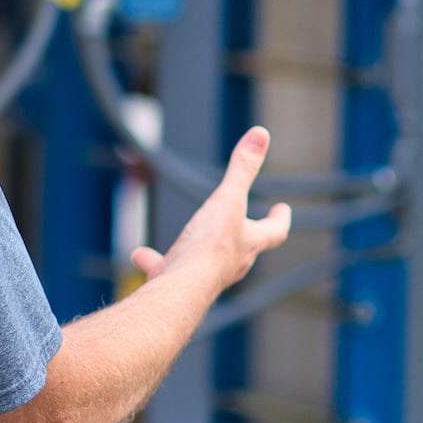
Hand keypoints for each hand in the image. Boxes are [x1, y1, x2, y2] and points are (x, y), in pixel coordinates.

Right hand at [140, 127, 290, 292]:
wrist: (180, 290)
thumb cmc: (209, 247)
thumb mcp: (227, 199)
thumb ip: (243, 167)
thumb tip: (261, 133)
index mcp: (248, 243)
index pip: (275, 232)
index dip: (279, 219)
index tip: (282, 208)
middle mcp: (231, 264)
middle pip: (245, 250)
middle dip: (246, 236)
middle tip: (247, 226)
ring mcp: (204, 277)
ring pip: (205, 262)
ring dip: (199, 250)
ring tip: (187, 239)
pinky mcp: (176, 284)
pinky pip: (165, 270)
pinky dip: (155, 262)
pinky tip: (141, 255)